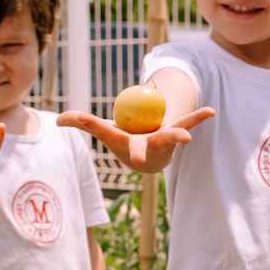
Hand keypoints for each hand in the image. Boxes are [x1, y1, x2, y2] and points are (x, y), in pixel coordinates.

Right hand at [57, 108, 214, 172]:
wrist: (150, 155)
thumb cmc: (126, 141)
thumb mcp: (105, 131)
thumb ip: (83, 124)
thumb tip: (58, 121)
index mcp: (126, 146)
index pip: (106, 132)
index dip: (91, 124)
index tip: (80, 119)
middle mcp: (147, 149)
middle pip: (146, 146)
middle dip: (144, 151)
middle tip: (143, 157)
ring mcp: (166, 143)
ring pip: (172, 136)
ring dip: (180, 135)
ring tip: (186, 137)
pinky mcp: (178, 133)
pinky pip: (188, 122)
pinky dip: (198, 118)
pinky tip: (211, 112)